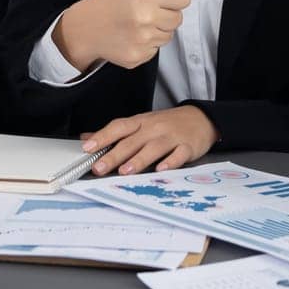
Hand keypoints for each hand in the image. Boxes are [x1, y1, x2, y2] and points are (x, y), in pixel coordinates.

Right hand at [54, 0, 190, 69]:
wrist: (85, 27)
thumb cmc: (111, 0)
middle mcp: (145, 18)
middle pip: (178, 18)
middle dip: (167, 13)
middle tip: (147, 10)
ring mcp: (142, 40)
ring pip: (169, 35)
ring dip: (158, 29)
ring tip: (138, 23)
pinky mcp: (138, 57)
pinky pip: (156, 50)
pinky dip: (147, 44)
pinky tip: (132, 36)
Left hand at [81, 106, 217, 174]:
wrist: (201, 118)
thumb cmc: (167, 123)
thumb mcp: (141, 123)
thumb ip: (115, 132)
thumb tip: (87, 138)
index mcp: (141, 122)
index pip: (119, 127)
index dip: (103, 136)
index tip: (88, 147)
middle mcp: (154, 128)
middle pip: (132, 141)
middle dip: (115, 154)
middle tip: (100, 167)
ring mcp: (171, 137)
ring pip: (153, 148)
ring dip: (138, 159)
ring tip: (125, 171)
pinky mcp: (187, 146)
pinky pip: (178, 155)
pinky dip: (170, 162)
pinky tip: (161, 169)